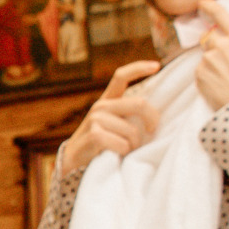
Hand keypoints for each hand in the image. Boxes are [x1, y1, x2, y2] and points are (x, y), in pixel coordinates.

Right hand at [59, 60, 162, 176]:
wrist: (72, 163)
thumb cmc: (99, 146)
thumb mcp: (113, 126)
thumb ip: (127, 116)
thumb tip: (155, 117)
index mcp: (107, 100)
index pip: (121, 76)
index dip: (139, 68)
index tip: (157, 65)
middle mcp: (101, 106)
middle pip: (139, 104)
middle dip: (152, 120)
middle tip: (152, 132)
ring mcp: (95, 119)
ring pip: (132, 130)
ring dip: (134, 145)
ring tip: (126, 150)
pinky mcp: (93, 134)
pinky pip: (122, 143)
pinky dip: (124, 152)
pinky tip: (116, 156)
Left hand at [195, 0, 228, 110]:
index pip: (221, 15)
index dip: (210, 7)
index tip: (202, 3)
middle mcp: (222, 44)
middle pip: (210, 38)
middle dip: (214, 46)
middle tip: (225, 64)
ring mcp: (208, 59)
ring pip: (205, 57)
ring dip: (212, 65)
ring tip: (225, 80)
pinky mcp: (199, 73)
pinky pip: (200, 71)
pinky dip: (207, 77)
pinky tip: (218, 86)